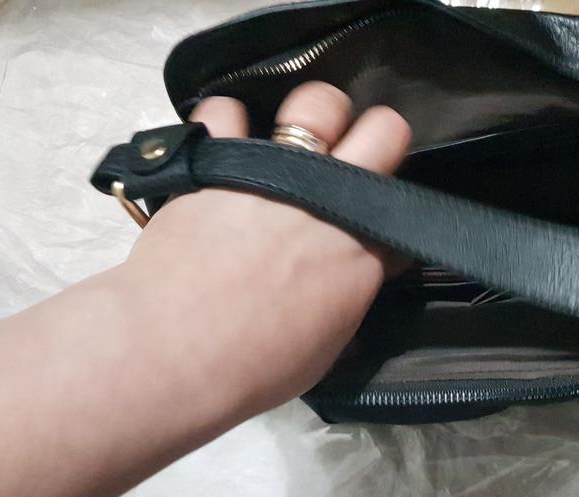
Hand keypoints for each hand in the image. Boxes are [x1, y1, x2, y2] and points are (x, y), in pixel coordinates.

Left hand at [127, 82, 410, 410]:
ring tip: (295, 136)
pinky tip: (225, 139)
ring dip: (314, 114)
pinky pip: (227, 111)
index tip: (372, 222)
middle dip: (377, 138)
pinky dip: (226, 121)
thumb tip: (353, 275)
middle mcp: (330, 198)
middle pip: (386, 130)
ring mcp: (275, 172)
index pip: (403, 205)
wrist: (176, 351)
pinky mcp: (219, 161)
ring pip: (319, 102)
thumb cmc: (254, 365)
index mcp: (363, 248)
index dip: (389, 209)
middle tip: (353, 158)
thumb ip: (349, 296)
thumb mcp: (328, 344)